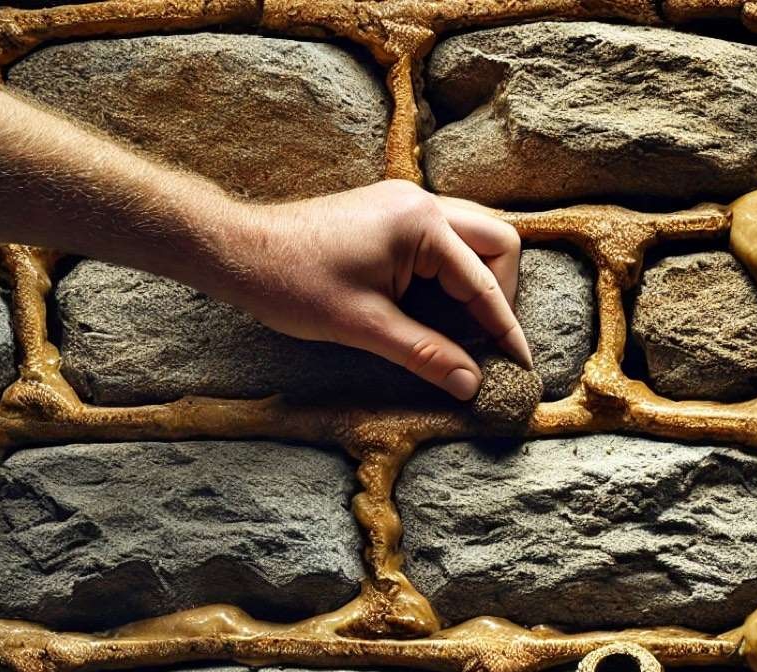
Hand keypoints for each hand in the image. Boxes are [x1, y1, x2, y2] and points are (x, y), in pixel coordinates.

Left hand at [211, 180, 529, 400]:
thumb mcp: (363, 327)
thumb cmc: (291, 283)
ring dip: (480, 279)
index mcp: (420, 225)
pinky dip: (455, 270)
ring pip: (476, 236)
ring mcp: (406, 203)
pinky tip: (437, 303)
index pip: (483, 283)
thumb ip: (425, 353)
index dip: (505, 328)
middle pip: (497, 243)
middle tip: (487, 337)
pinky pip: (447, 238)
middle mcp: (422, 204)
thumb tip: (471, 384)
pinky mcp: (392, 213)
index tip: (520, 365)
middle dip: (501, 292)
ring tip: (466, 325)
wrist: (236, 250)